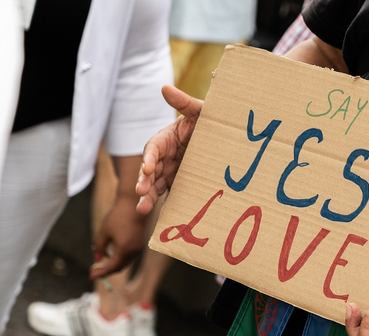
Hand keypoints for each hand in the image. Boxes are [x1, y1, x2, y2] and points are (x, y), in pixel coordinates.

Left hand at [90, 195, 146, 278]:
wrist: (134, 204)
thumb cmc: (117, 216)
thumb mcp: (104, 232)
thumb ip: (99, 247)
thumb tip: (97, 258)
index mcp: (124, 250)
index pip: (111, 267)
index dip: (101, 273)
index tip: (91, 276)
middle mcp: (134, 251)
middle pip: (119, 267)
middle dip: (106, 270)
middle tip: (94, 271)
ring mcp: (138, 247)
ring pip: (124, 262)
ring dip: (113, 264)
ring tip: (100, 262)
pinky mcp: (139, 243)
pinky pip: (128, 255)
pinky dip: (119, 258)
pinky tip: (110, 253)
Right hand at [136, 85, 203, 214]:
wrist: (226, 140)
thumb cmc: (211, 121)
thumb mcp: (200, 111)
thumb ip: (185, 102)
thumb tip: (165, 88)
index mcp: (167, 138)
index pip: (153, 148)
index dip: (148, 158)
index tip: (147, 169)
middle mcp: (165, 156)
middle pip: (150, 170)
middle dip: (143, 182)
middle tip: (141, 193)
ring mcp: (171, 171)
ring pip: (154, 184)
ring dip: (147, 196)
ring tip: (143, 209)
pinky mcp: (179, 183)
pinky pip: (168, 193)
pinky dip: (162, 203)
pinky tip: (160, 215)